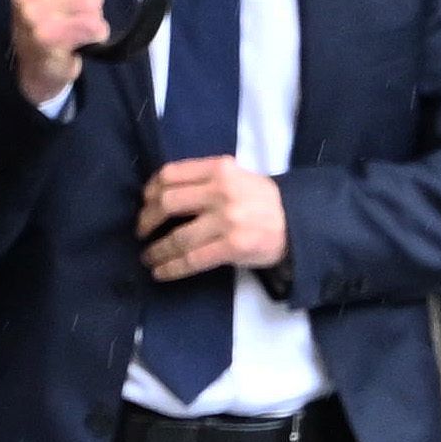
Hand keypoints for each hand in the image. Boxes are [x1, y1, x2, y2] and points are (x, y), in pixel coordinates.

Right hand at [9, 0, 110, 106]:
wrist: (38, 66)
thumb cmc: (51, 19)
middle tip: (75, 12)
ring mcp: (33, 13)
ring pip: (93, 3)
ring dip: (94, 17)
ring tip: (76, 26)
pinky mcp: (47, 37)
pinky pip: (94, 25)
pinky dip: (95, 34)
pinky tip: (80, 40)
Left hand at [137, 156, 289, 279]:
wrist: (298, 223)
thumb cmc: (262, 201)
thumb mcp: (236, 177)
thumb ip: (204, 180)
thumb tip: (161, 196)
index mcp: (219, 169)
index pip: (170, 174)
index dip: (150, 190)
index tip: (145, 203)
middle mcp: (221, 191)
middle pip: (166, 203)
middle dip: (147, 220)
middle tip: (142, 232)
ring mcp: (227, 220)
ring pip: (176, 237)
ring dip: (156, 250)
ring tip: (149, 258)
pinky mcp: (233, 246)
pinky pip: (192, 259)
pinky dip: (172, 268)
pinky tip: (161, 272)